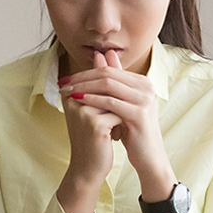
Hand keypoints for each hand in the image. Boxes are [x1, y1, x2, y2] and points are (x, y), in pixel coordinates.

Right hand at [55, 60, 122, 212]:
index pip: (98, 80)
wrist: (88, 168)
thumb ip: (100, 80)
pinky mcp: (94, 123)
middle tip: (116, 119)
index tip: (110, 111)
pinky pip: (118, 114)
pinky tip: (113, 138)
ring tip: (112, 130)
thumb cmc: (93, 137)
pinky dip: (121, 125)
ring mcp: (82, 111)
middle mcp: (72, 99)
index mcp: (70, 94)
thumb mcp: (96, 107)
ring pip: (114, 101)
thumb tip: (104, 53)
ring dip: (119, 115)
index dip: (111, 94)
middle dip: (117, 103)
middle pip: (107, 89)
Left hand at [59, 50, 176, 206]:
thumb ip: (111, 82)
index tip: (67, 78)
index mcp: (142, 82)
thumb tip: (98, 56)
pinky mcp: (139, 113)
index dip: (86, 72)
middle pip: (108, 74)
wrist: (148, 156)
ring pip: (108, 85)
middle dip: (82, 77)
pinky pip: (111, 102)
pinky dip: (92, 99)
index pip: (110, 69)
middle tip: (63, 82)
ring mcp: (144, 99)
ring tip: (67, 90)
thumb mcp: (120, 104)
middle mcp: (146, 86)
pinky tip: (78, 100)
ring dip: (84, 86)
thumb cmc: (132, 130)